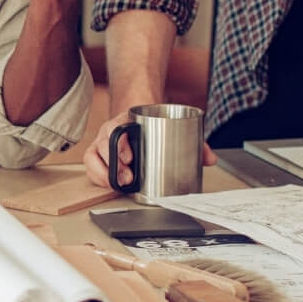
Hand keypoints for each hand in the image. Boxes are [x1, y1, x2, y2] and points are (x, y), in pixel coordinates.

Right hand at [83, 106, 218, 188]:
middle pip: (103, 146)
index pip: (117, 129)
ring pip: (93, 157)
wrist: (137, 115)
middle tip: (128, 178)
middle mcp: (110, 131)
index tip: (130, 157)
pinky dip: (98, 177)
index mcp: (127, 121)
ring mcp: (102, 143)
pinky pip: (91, 166)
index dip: (120, 145)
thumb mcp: (174, 127)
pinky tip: (109, 185)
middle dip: (113, 166)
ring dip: (104, 173)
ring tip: (119, 185)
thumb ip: (194, 143)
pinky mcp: (99, 155)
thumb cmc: (154, 124)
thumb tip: (211, 159)